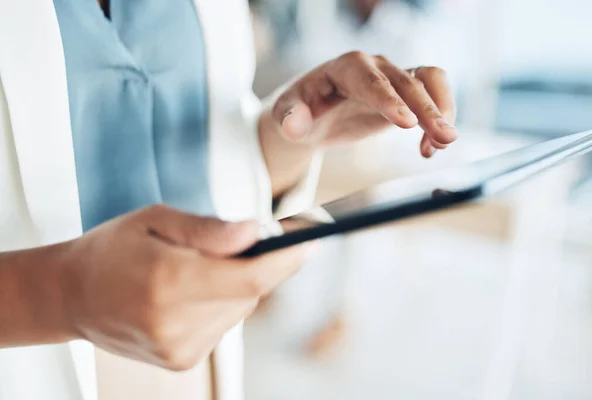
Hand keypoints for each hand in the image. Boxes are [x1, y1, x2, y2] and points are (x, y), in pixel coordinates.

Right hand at [59, 205, 316, 370]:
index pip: (250, 277)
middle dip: (257, 262)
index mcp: (168, 281)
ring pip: (241, 307)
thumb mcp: (156, 219)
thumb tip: (257, 232)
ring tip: (197, 267)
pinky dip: (221, 302)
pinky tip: (191, 291)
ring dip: (236, 283)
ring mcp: (179, 349)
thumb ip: (209, 230)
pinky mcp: (182, 360)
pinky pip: (225, 323)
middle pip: (251, 291)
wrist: (71, 295)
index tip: (315, 237)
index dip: (289, 257)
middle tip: (244, 239)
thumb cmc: (112, 249)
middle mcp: (176, 323)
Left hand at [272, 51, 456, 157]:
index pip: (371, 82)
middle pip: (408, 82)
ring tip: (444, 143)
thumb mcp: (286, 114)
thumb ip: (289, 117)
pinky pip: (432, 95)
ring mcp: (392, 76)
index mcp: (345, 68)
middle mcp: (374, 66)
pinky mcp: (405, 92)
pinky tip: (429, 149)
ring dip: (442, 109)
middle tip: (445, 138)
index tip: (407, 124)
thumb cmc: (300, 110)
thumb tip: (295, 126)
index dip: (390, 101)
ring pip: (429, 81)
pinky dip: (438, 120)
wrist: (312, 111)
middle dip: (428, 109)